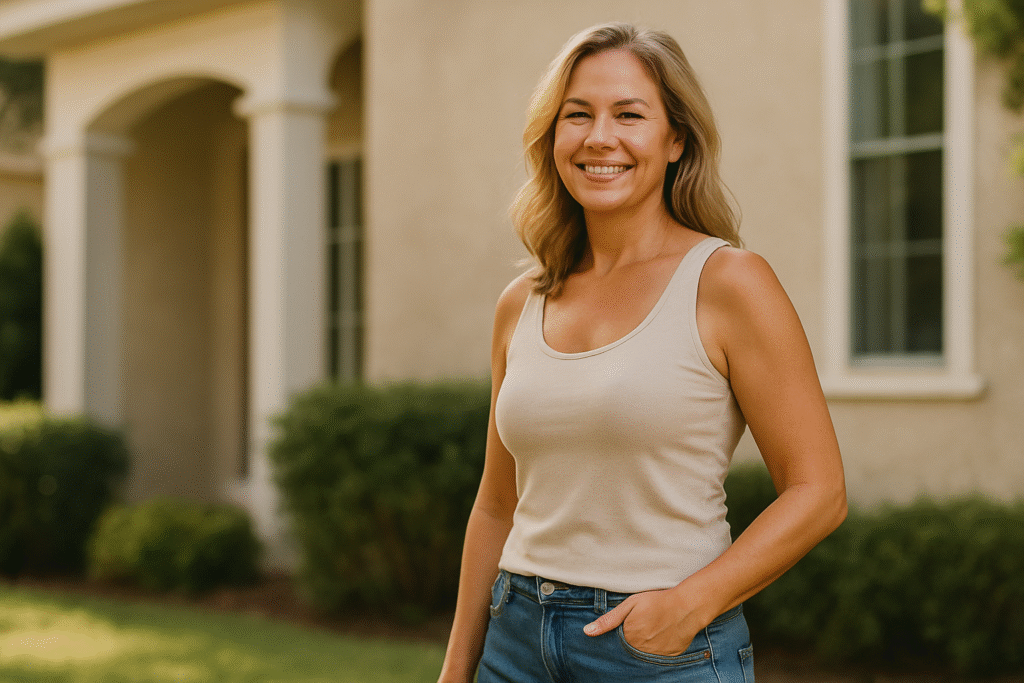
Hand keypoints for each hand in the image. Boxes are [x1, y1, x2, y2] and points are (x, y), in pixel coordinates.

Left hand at [583, 588, 701, 656]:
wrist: (687, 606)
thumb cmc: (657, 601)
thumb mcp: (630, 605)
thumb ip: (608, 620)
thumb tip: (587, 632)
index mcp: (629, 638)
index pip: (618, 643)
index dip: (622, 634)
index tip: (630, 625)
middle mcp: (641, 651)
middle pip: (630, 650)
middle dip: (633, 640)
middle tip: (644, 625)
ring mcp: (656, 656)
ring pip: (644, 654)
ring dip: (645, 646)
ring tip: (654, 629)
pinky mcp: (669, 658)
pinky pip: (658, 657)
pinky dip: (658, 649)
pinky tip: (662, 635)